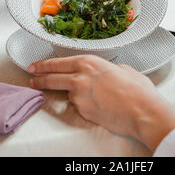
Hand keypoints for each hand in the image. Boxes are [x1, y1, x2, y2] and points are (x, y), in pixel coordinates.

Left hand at [29, 55, 174, 151]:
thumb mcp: (123, 70)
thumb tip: (109, 73)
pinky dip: (82, 104)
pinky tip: (95, 104)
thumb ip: (109, 69)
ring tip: (79, 94)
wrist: (142, 111)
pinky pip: (79, 105)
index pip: (58, 63)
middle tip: (32, 78)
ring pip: (67, 93)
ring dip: (68, 93)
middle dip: (40, 78)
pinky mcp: (83, 111)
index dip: (44, 65)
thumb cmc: (137, 90)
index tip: (35, 66)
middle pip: (53, 78)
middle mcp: (80, 78)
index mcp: (89, 63)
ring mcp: (80, 97)